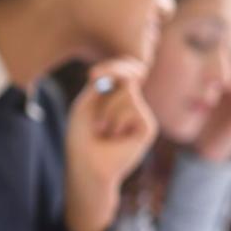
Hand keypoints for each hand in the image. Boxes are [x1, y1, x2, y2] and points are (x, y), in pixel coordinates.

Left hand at [64, 58, 156, 230]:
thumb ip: (105, 85)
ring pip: (128, 91)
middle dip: (113, 71)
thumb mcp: (87, 104)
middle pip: (130, 73)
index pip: (124, 71)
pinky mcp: (147, 126)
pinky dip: (117, 119)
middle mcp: (131, 104)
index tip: (91, 75)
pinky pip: (134, 107)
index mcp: (116, 97)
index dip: (114, 66)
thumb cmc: (82, 136)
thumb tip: (130, 75)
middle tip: (92, 77)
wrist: (87, 164)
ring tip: (102, 128)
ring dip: (107, 107)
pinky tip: (114, 136)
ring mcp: (140, 115)